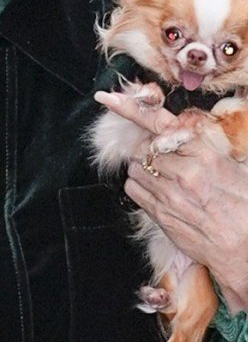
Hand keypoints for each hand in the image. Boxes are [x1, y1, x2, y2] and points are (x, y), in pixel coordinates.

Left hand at [95, 90, 247, 311]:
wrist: (243, 244)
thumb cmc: (241, 204)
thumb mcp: (229, 165)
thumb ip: (198, 149)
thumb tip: (172, 138)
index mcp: (203, 153)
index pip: (158, 123)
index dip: (129, 108)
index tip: (107, 97)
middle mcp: (184, 172)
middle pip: (143, 148)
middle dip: (149, 151)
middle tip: (163, 159)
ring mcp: (169, 195)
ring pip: (136, 169)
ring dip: (144, 169)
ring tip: (166, 179)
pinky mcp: (160, 214)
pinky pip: (134, 191)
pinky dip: (139, 187)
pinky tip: (157, 191)